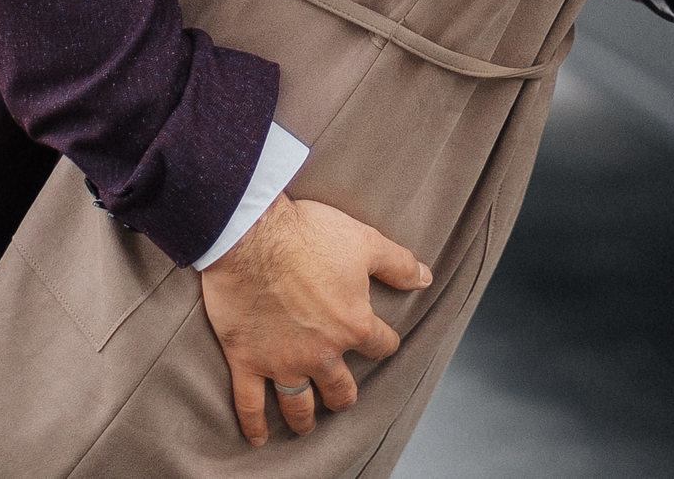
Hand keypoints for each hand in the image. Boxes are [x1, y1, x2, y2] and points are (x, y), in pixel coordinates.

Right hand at [200, 195, 430, 446]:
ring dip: (305, 419)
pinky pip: (251, 404)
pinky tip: (259, 438)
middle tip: (340, 397)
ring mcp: (283, 361)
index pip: (381, 346)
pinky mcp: (247, 361)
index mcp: (353, 325)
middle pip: (340, 389)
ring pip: (299, 405)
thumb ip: (398, 264)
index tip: (379, 343)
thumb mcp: (365, 242)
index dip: (383, 344)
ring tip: (306, 426)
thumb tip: (425, 278)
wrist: (251, 236)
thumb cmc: (308, 234)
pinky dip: (254, 425)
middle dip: (342, 395)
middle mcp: (321, 353)